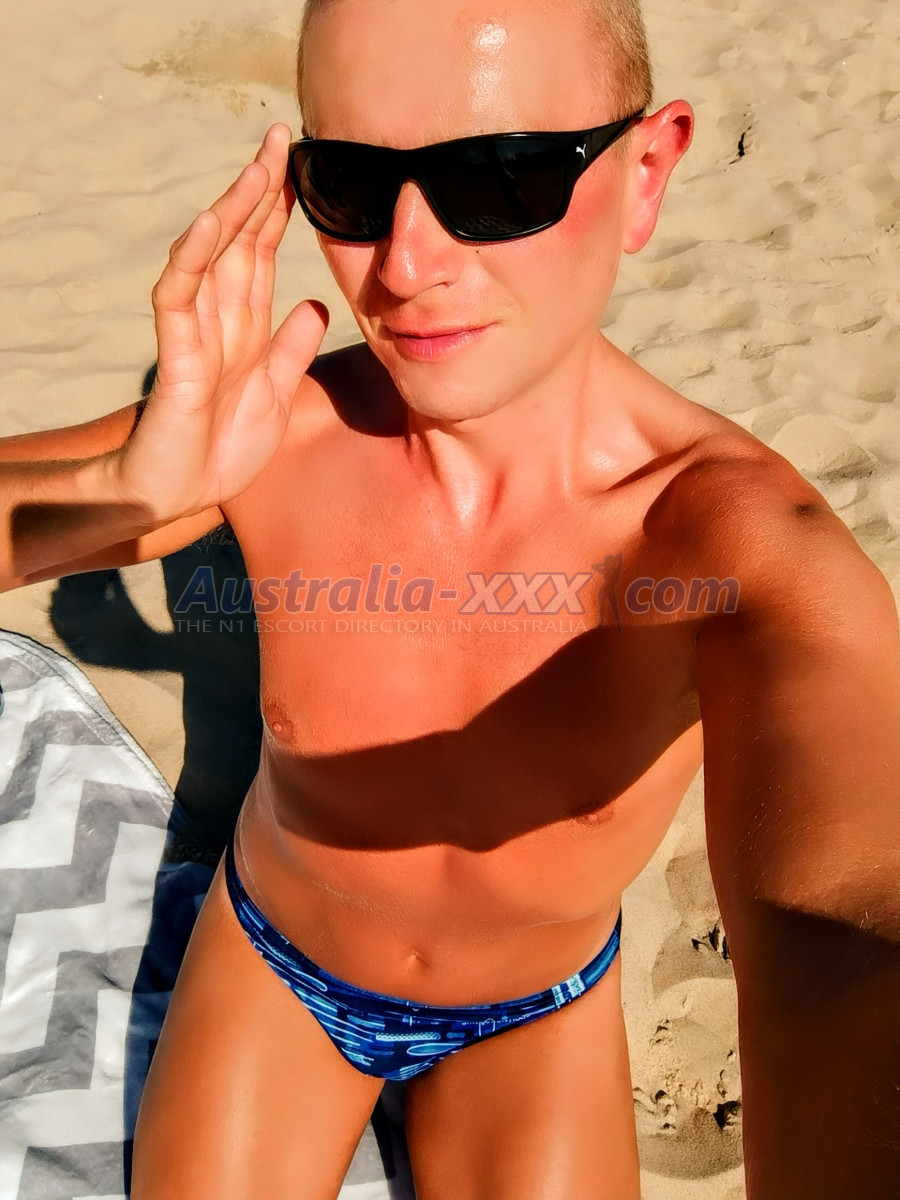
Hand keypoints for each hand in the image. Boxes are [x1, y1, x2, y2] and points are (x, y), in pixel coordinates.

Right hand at [116, 124, 328, 521]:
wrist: (181, 494)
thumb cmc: (222, 447)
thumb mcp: (277, 393)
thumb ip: (292, 349)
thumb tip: (315, 303)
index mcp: (247, 326)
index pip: (263, 254)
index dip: (281, 212)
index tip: (305, 169)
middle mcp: (221, 319)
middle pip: (240, 241)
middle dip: (261, 190)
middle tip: (284, 137)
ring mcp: (196, 333)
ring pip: (210, 257)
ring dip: (232, 211)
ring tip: (257, 167)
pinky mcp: (176, 356)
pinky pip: (178, 298)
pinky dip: (192, 261)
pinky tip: (212, 226)